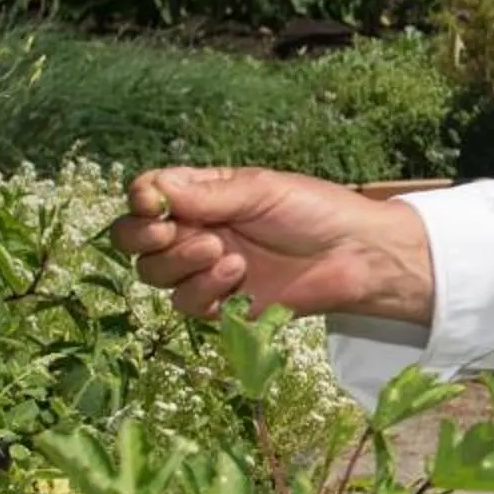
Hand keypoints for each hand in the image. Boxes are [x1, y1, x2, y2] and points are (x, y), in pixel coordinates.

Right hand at [108, 166, 434, 324]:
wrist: (358, 255)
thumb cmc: (316, 210)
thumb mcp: (262, 191)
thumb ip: (208, 194)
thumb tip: (152, 189)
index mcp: (203, 195)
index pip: (147, 196)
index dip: (141, 201)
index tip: (152, 203)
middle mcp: (196, 230)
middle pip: (135, 240)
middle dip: (143, 237)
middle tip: (168, 232)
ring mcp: (206, 269)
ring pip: (155, 274)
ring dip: (179, 263)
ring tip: (223, 253)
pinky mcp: (222, 304)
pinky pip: (187, 304)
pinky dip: (203, 291)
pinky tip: (236, 276)